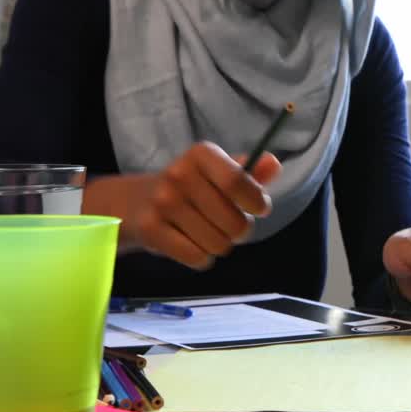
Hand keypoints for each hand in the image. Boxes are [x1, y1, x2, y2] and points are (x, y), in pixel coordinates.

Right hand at [83, 141, 279, 268]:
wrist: (137, 202)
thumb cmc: (192, 187)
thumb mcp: (219, 172)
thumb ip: (249, 172)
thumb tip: (274, 164)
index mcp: (201, 154)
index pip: (237, 182)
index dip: (256, 202)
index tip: (260, 209)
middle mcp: (179, 174)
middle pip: (233, 222)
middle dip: (240, 230)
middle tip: (230, 225)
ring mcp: (162, 202)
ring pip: (217, 244)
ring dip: (221, 245)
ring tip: (208, 232)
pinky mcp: (150, 230)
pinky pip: (196, 257)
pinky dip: (202, 258)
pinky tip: (192, 243)